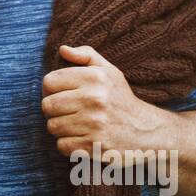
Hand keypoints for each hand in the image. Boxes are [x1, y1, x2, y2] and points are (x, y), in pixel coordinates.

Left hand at [41, 44, 167, 161]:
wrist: (148, 131)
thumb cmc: (121, 99)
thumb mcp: (109, 71)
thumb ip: (86, 55)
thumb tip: (62, 49)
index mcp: (95, 77)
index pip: (49, 82)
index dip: (50, 89)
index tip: (60, 94)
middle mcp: (94, 99)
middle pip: (47, 105)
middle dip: (53, 110)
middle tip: (67, 112)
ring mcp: (94, 124)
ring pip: (53, 126)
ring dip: (61, 128)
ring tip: (76, 125)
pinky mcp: (94, 145)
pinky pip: (62, 145)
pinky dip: (69, 145)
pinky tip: (82, 138)